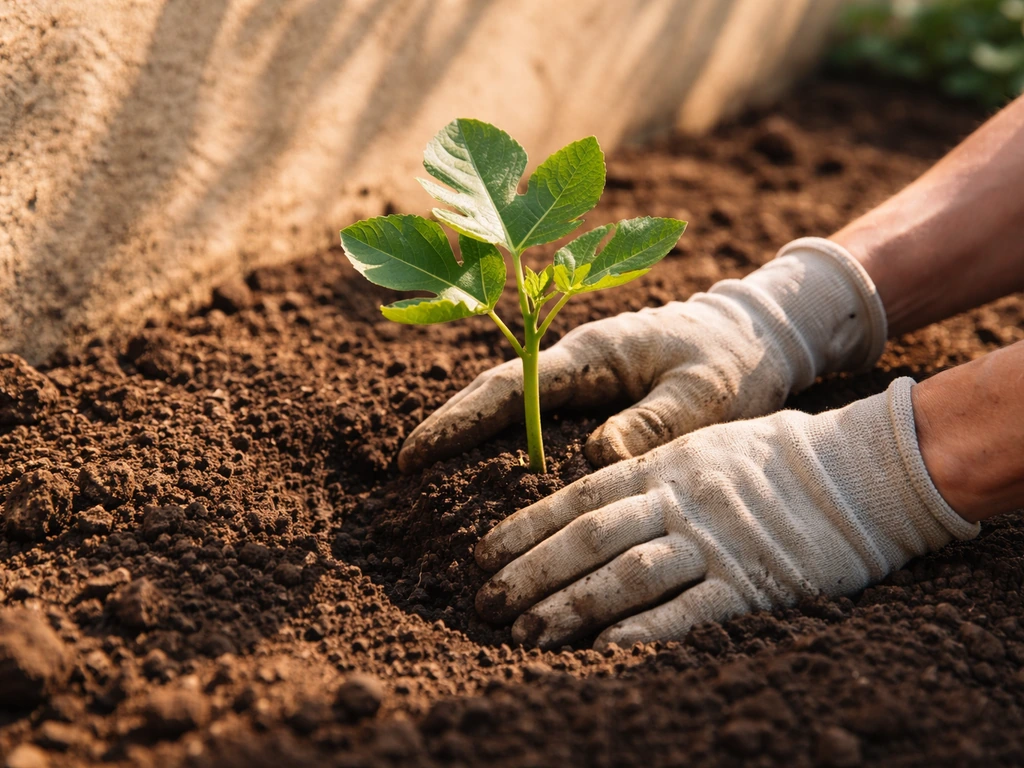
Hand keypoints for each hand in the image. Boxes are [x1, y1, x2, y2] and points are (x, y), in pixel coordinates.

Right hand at [398, 238, 886, 471]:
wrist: (756, 335)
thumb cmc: (734, 362)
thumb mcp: (706, 394)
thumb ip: (654, 422)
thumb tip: (596, 460)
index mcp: (593, 352)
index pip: (511, 389)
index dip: (459, 420)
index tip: (414, 453)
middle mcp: (577, 358)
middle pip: (496, 392)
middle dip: (448, 425)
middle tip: (402, 469)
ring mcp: (583, 372)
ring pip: (512, 401)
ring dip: (470, 430)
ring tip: (428, 471)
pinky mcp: (594, 388)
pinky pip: (537, 412)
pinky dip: (505, 435)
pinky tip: (489, 467)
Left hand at [474, 378, 977, 649]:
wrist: (857, 469)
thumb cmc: (773, 458)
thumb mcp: (699, 445)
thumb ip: (644, 471)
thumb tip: (584, 503)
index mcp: (661, 464)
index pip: (575, 499)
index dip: (523, 529)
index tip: (482, 557)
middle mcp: (677, 499)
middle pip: (588, 538)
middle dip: (531, 573)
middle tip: (488, 605)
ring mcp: (713, 541)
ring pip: (628, 574)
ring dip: (572, 606)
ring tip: (528, 634)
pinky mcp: (751, 582)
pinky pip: (688, 610)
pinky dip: (642, 629)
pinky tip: (601, 648)